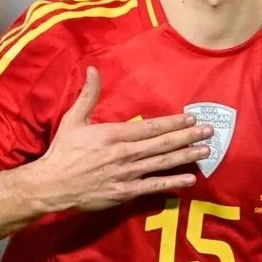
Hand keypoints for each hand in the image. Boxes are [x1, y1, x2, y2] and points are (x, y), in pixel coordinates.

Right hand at [25, 66, 211, 212]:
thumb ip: (88, 95)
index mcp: (114, 134)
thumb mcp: (73, 119)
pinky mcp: (125, 192)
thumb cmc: (63, 151)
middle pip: (162, 144)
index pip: (151, 127)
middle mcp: (125, 154)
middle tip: (209, 132)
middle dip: (188, 137)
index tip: (191, 118)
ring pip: (162, 163)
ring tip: (206, 151)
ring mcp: (127, 174)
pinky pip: (153, 186)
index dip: (173, 123)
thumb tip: (93, 69)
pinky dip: (172, 183)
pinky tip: (189, 179)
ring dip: (186, 157)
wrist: (52, 185)